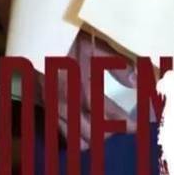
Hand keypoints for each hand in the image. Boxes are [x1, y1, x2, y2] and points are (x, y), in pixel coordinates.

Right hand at [38, 31, 139, 150]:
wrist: (36, 35)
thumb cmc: (69, 39)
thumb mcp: (96, 46)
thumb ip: (118, 64)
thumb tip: (137, 82)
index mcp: (79, 88)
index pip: (105, 115)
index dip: (123, 124)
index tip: (137, 126)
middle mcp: (64, 103)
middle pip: (90, 135)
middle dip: (110, 133)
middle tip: (124, 126)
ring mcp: (52, 108)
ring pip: (74, 139)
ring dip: (93, 138)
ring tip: (108, 128)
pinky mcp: (45, 108)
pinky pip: (61, 132)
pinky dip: (76, 134)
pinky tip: (87, 125)